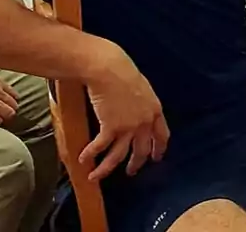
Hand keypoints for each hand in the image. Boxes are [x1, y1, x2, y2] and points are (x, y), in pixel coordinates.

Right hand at [81, 42, 170, 180]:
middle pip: (141, 150)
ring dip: (107, 168)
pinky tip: (83, 160)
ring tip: (96, 175)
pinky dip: (90, 154)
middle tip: (130, 171)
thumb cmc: (122, 70)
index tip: (155, 158)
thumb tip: (135, 109)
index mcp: (155, 110)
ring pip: (118, 155)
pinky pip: (100, 146)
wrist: (108, 68)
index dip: (158, 149)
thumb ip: (141, 102)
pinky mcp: (110, 128)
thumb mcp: (141, 87)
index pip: (162, 136)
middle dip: (136, 164)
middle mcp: (144, 122)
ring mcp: (128, 127)